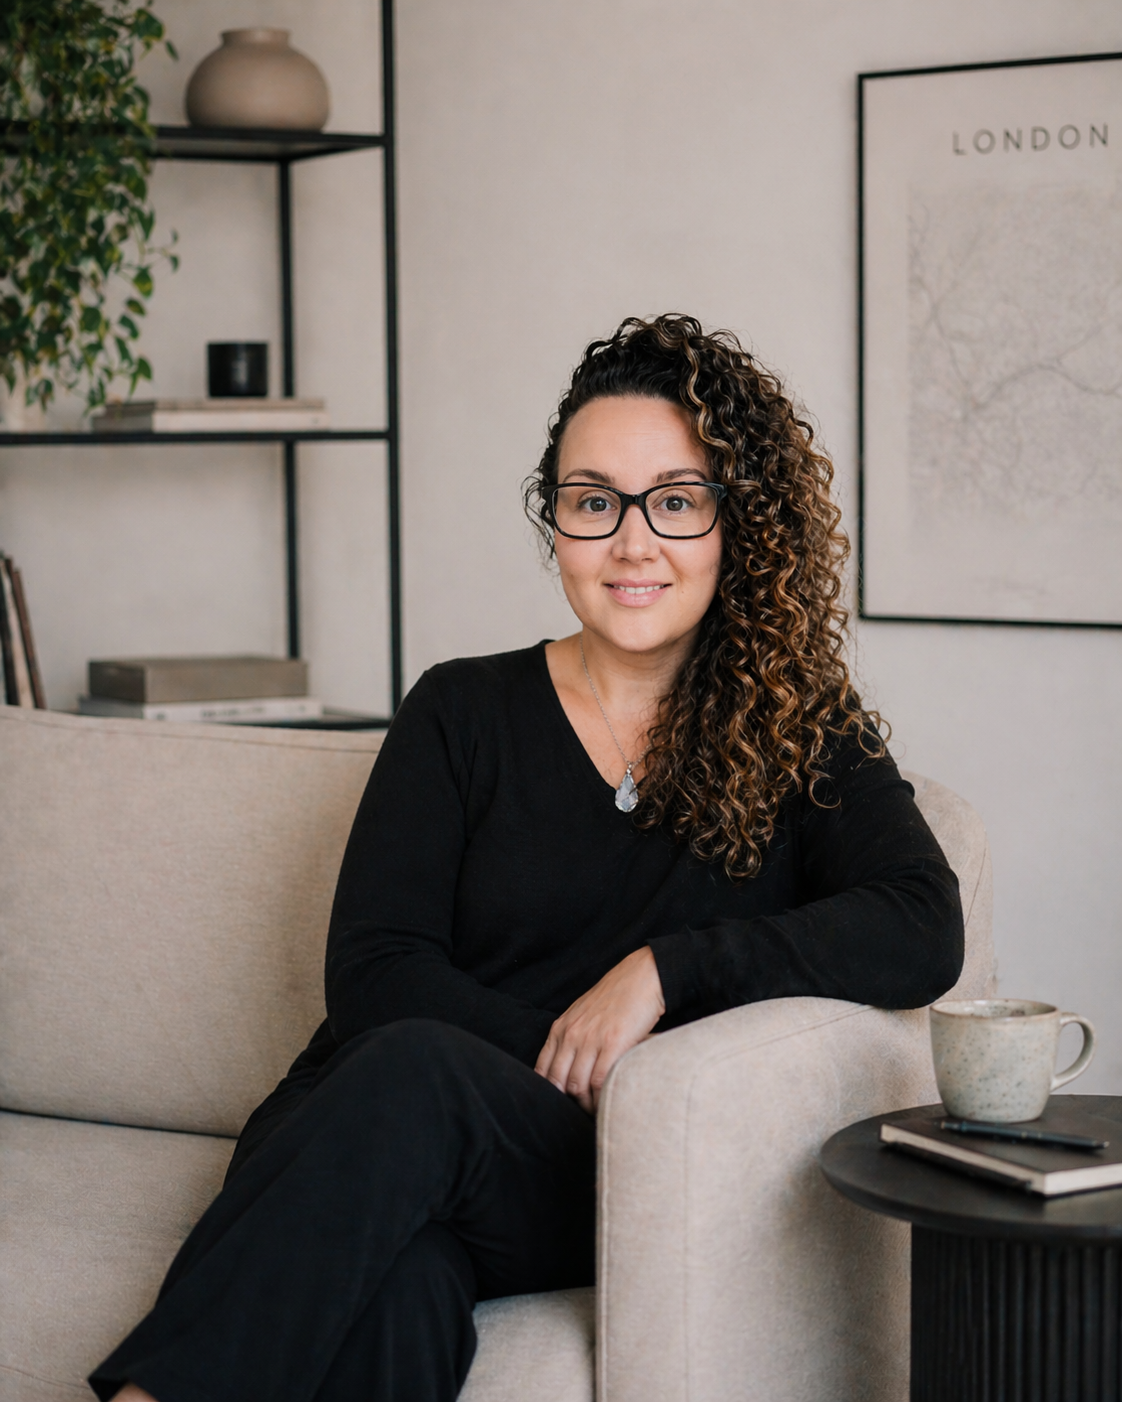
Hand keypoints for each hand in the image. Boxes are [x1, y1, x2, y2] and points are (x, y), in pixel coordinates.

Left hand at [535, 947, 664, 1112]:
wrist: (641, 978)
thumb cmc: (615, 999)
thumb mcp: (582, 1015)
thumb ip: (571, 1038)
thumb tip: (568, 1070)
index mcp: (560, 1028)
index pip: (542, 1071)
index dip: (549, 1094)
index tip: (560, 1106)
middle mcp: (570, 1034)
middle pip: (558, 1083)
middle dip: (569, 1104)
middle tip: (582, 1112)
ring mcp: (590, 1039)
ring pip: (578, 1086)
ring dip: (587, 1105)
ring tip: (597, 1111)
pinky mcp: (613, 1043)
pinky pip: (600, 1082)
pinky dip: (602, 1098)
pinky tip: (609, 1102)